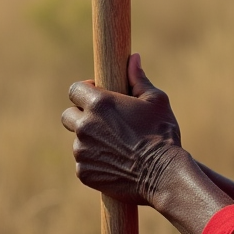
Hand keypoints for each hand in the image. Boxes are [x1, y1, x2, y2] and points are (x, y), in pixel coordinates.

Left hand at [61, 53, 183, 205]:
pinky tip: (114, 162)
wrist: (164, 175)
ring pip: (78, 142)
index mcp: (99, 103)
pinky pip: (83, 163)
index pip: (75, 90)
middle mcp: (85, 126)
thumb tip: (133, 58)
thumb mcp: (156, 101)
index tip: (96, 95)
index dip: (85, 91)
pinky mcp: (84, 173)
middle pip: (68, 116)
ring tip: (114, 146)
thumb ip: (138, 78)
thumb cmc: (162, 133)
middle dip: (81, 116)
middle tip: (102, 122)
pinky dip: (94, 162)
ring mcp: (82, 151)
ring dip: (90, 141)